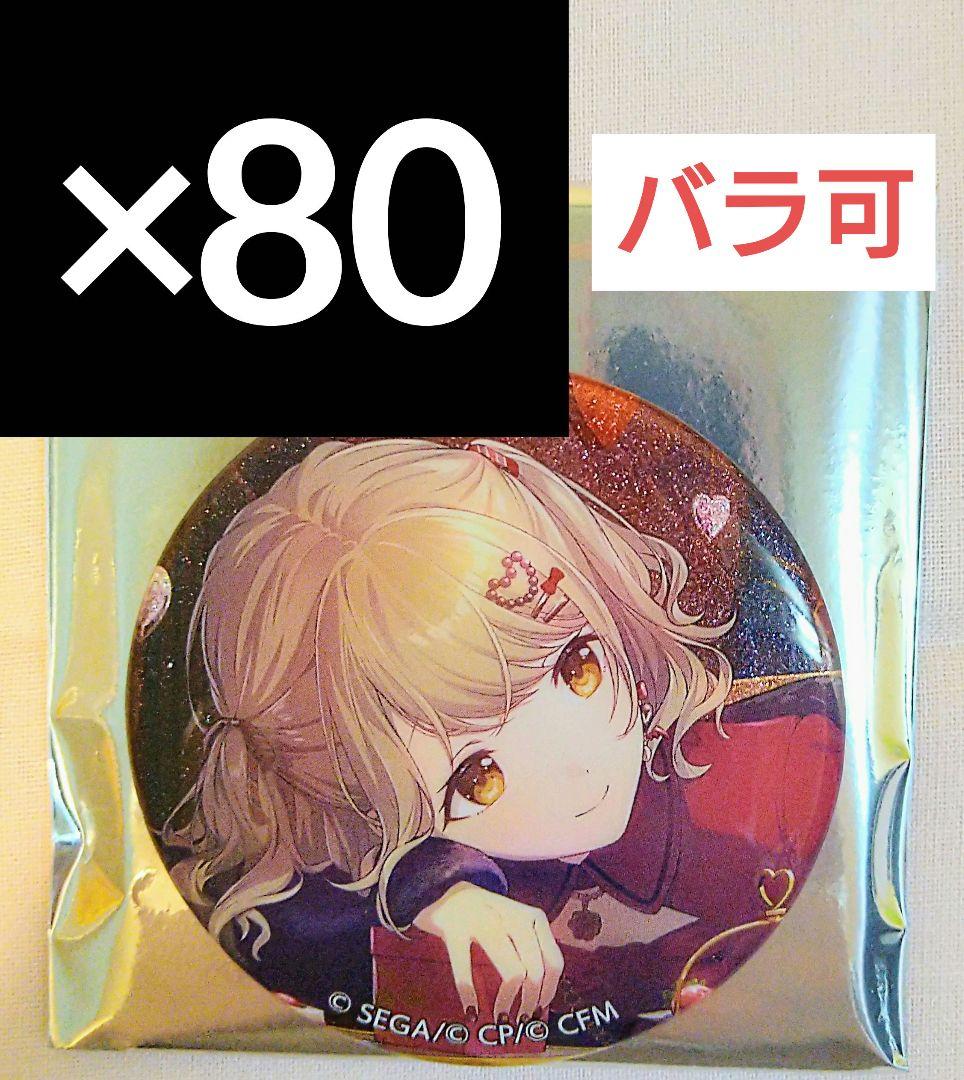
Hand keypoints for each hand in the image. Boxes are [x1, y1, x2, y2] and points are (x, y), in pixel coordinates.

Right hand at [413, 881, 563, 1021]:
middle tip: (519, 1020)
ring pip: (512, 972)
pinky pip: (466, 969)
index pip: (553, 961)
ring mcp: (483, 921)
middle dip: (529, 1002)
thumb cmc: (488, 915)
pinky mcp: (455, 929)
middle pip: (535, 971)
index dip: (549, 991)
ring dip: (508, 1002)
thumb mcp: (516, 923)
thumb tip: (542, 999)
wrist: (447, 888)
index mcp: (532, 917)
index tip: (539, 1010)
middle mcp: (512, 917)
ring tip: (500, 1017)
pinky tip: (471, 1011)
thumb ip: (531, 950)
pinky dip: (470, 995)